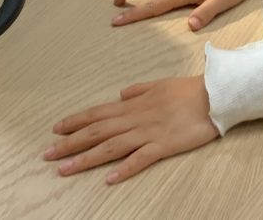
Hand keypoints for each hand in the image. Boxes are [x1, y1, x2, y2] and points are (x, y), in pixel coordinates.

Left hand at [45, 77, 218, 183]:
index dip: (76, 121)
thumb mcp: (160, 84)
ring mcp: (149, 132)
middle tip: (47, 154)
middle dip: (71, 143)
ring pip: (112, 146)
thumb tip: (120, 94)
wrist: (215, 95)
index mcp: (135, 103)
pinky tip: (108, 178)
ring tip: (65, 169)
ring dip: (87, 158)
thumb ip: (139, 90)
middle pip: (98, 131)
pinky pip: (141, 158)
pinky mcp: (165, 145)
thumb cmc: (188, 89)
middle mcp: (137, 117)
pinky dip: (124, 168)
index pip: (99, 113)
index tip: (56, 129)